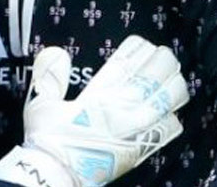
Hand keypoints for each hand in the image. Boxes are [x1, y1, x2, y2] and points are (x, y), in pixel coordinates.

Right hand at [0, 36, 188, 186]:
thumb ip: (49, 77)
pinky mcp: (140, 150)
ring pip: (166, 102)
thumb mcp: (41, 105)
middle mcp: (122, 112)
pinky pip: (167, 130)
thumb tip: (56, 51)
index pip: (125, 65)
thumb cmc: (48, 142)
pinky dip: (172, 116)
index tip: (143, 43)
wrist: (55, 177)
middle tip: (164, 54)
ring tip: (175, 77)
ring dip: (173, 86)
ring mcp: (135, 132)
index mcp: (99, 97)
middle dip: (162, 63)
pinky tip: (172, 111)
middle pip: (152, 79)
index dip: (138, 51)